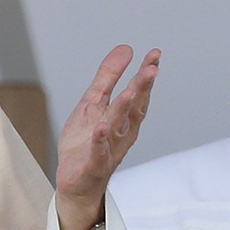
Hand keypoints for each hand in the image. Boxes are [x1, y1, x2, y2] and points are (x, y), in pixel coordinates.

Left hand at [55, 45, 160, 229]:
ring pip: (118, 128)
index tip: (154, 55)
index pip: (138, 93)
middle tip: (151, 69)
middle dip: (142, 89)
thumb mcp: (93, 104)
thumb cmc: (85, 142)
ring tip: (128, 92)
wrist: (74, 181)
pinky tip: (101, 127)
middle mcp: (121, 133)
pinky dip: (100, 141)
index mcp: (123, 118)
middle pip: (133, 109)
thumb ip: (107, 78)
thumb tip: (125, 49)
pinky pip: (98, 153)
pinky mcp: (93, 165)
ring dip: (123, 111)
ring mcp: (109, 149)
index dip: (146, 75)